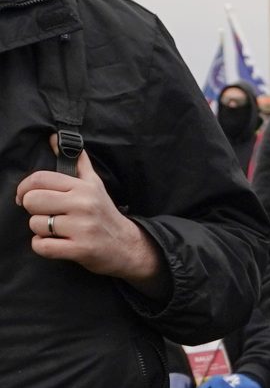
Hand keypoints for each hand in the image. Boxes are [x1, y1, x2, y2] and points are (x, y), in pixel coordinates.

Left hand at [16, 144, 163, 291]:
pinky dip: (43, 246)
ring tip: (57, 230)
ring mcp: (82, 227)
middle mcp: (83, 204)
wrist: (127, 245)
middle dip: (33, 210)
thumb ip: (76, 162)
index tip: (25, 196)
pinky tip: (56, 243)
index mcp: (84, 187)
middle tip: (45, 214)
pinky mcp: (80, 249)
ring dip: (41, 230)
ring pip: (36, 224)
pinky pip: (42, 246)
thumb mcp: (94, 184)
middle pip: (32, 201)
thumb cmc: (104, 213)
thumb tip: (54, 138)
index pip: (40, 179)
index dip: (24, 188)